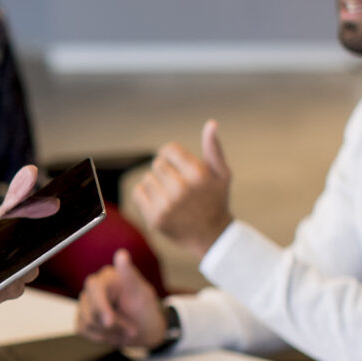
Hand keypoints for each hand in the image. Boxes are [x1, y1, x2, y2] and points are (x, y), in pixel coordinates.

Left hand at [0, 166, 61, 317]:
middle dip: (41, 251)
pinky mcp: (2, 294)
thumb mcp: (2, 215)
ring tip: (10, 261)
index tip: (72, 222)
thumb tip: (32, 168)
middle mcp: (31, 267)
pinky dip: (2, 283)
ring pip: (26, 276)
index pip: (57, 238)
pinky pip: (8, 290)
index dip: (66, 232)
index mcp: (35, 246)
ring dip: (19, 269)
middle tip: (39, 242)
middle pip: (42, 258)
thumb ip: (17, 196)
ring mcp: (18, 282)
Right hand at [76, 249, 168, 349]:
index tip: (109, 322)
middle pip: (89, 309)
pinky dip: (100, 336)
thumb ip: (128, 277)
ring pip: (87, 322)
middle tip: (131, 331)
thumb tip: (122, 254)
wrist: (144, 330)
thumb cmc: (145, 309)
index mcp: (107, 277)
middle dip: (112, 324)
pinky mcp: (81, 316)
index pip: (94, 288)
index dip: (101, 307)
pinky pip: (83, 329)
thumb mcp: (142, 293)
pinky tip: (112, 332)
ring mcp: (85, 302)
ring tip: (125, 329)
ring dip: (110, 332)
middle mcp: (93, 288)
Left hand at [131, 120, 232, 258]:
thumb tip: (211, 124)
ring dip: (156, 184)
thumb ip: (214, 148)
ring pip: (147, 178)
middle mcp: (182, 189)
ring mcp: (167, 205)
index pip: (168, 149)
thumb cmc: (216, 199)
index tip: (180, 166)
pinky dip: (145, 195)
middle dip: (166, 171)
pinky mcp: (155, 218)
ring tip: (172, 195)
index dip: (172, 155)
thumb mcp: (222, 174)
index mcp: (198, 174)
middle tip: (179, 185)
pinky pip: (138, 192)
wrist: (211, 236)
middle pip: (157, 163)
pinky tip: (160, 202)